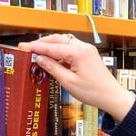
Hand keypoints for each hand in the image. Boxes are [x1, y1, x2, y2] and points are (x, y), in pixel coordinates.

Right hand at [18, 34, 135, 119]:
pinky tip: (53, 58)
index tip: (23, 47)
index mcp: (78, 52)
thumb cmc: (94, 92)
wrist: (112, 96)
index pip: (51, 47)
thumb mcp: (68, 82)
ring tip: (38, 53)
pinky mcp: (88, 54)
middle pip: (57, 39)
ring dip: (51, 46)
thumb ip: (53, 68)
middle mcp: (83, 47)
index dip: (35, 47)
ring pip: (64, 42)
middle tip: (28, 48)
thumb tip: (40, 59)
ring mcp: (86, 49)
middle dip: (42, 43)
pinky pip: (71, 47)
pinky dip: (60, 51)